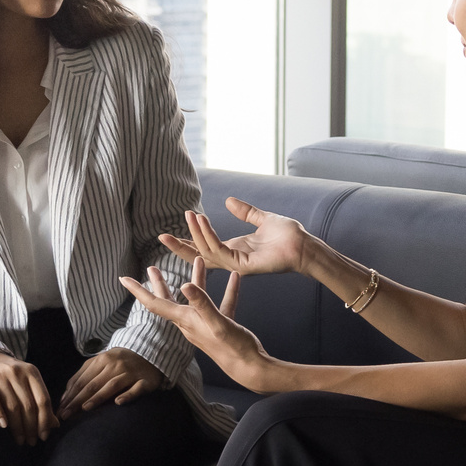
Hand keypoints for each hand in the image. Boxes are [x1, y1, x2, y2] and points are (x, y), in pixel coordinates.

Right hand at [0, 350, 59, 445]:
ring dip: (17, 427)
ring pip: (13, 406)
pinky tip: (3, 426)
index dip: (45, 420)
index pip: (43, 400)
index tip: (44, 436)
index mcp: (31, 372)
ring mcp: (0, 375)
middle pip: (29, 405)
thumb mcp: (26, 382)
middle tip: (31, 442)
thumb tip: (55, 424)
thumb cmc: (6, 374)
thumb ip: (39, 399)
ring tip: (19, 440)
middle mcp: (17, 372)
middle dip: (32, 427)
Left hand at [59, 348, 167, 416]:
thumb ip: (82, 376)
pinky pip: (136, 389)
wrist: (148, 351)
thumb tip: (65, 397)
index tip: (60, 410)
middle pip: (93, 384)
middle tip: (66, 415)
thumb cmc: (118, 361)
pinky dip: (128, 395)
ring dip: (98, 397)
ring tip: (85, 409)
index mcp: (101, 360)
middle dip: (78, 400)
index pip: (82, 380)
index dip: (70, 395)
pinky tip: (118, 402)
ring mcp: (130, 373)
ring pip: (112, 385)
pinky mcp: (145, 381)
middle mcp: (115, 365)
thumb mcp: (99, 363)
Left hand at [119, 264, 269, 387]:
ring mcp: (206, 324)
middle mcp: (191, 322)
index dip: (138, 290)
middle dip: (159, 284)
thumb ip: (202, 304)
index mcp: (186, 320)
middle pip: (169, 300)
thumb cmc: (233, 348)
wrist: (250, 368)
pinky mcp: (221, 325)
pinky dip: (227, 290)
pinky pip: (222, 303)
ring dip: (195, 279)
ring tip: (197, 261)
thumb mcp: (217, 322)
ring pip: (195, 298)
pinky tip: (234, 278)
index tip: (123, 278)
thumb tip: (184, 286)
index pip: (155, 303)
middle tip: (151, 268)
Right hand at [158, 199, 327, 312]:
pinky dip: (209, 235)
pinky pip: (220, 250)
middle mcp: (233, 259)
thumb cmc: (287, 235)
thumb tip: (228, 200)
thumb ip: (245, 211)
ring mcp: (237, 263)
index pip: (204, 248)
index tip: (170, 232)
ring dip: (196, 233)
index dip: (188, 241)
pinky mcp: (244, 265)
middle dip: (180, 247)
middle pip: (199, 255)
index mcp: (234, 249)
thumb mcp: (262, 218)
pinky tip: (202, 221)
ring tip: (188, 216)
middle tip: (161, 236)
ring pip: (207, 251)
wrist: (304, 245)